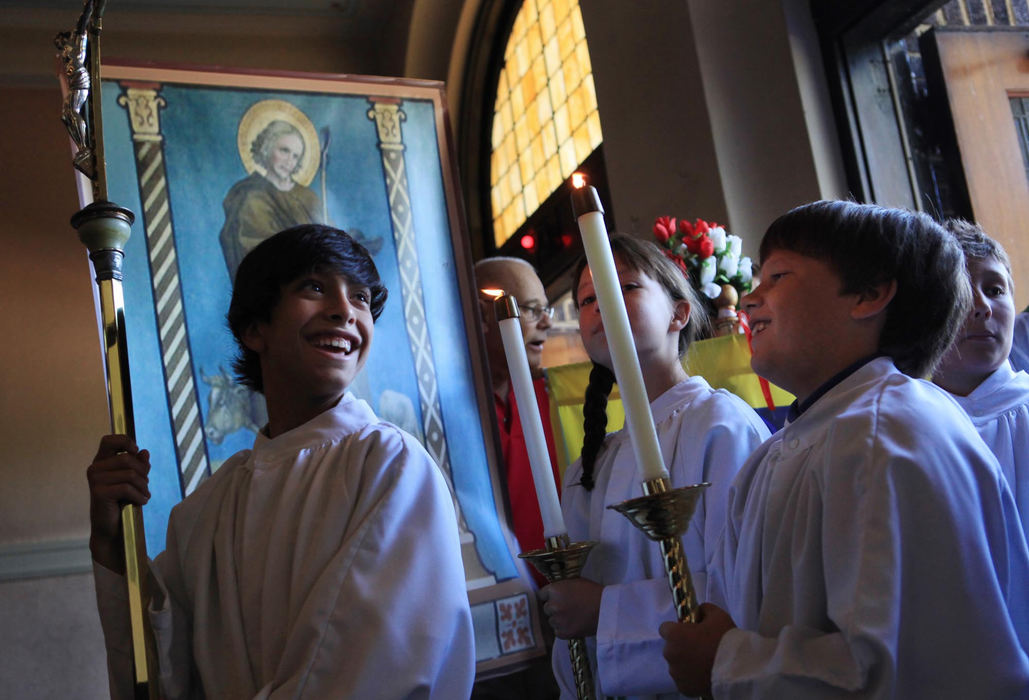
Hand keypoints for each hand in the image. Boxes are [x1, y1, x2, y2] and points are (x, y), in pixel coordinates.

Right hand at [86, 434, 150, 573]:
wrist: (112, 527)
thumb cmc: (122, 501)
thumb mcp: (133, 480)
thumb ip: (138, 465)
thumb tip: (144, 452)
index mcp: (102, 461)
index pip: (109, 440)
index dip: (125, 441)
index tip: (136, 451)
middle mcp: (95, 468)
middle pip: (128, 459)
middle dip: (143, 473)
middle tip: (146, 486)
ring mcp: (95, 480)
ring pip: (130, 474)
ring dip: (143, 486)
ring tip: (144, 495)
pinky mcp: (99, 492)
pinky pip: (127, 488)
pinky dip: (139, 496)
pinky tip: (142, 502)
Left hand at [537, 578, 602, 638]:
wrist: (607, 610)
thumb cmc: (593, 593)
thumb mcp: (575, 582)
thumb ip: (561, 587)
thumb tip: (552, 591)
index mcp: (554, 590)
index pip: (542, 595)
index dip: (549, 597)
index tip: (555, 599)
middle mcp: (552, 605)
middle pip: (546, 608)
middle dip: (554, 608)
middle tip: (567, 608)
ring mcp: (557, 620)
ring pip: (551, 621)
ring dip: (558, 619)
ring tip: (572, 617)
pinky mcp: (563, 633)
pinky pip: (557, 631)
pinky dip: (563, 629)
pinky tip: (574, 624)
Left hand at [659, 603, 735, 696]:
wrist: (736, 671)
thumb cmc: (725, 641)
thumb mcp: (718, 615)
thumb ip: (704, 609)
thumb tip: (699, 611)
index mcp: (674, 635)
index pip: (665, 628)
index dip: (677, 629)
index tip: (688, 632)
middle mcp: (670, 653)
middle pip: (671, 647)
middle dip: (682, 646)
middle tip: (701, 647)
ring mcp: (675, 673)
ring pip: (676, 664)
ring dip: (686, 662)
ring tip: (705, 663)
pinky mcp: (682, 688)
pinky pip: (683, 679)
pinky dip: (690, 677)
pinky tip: (704, 674)